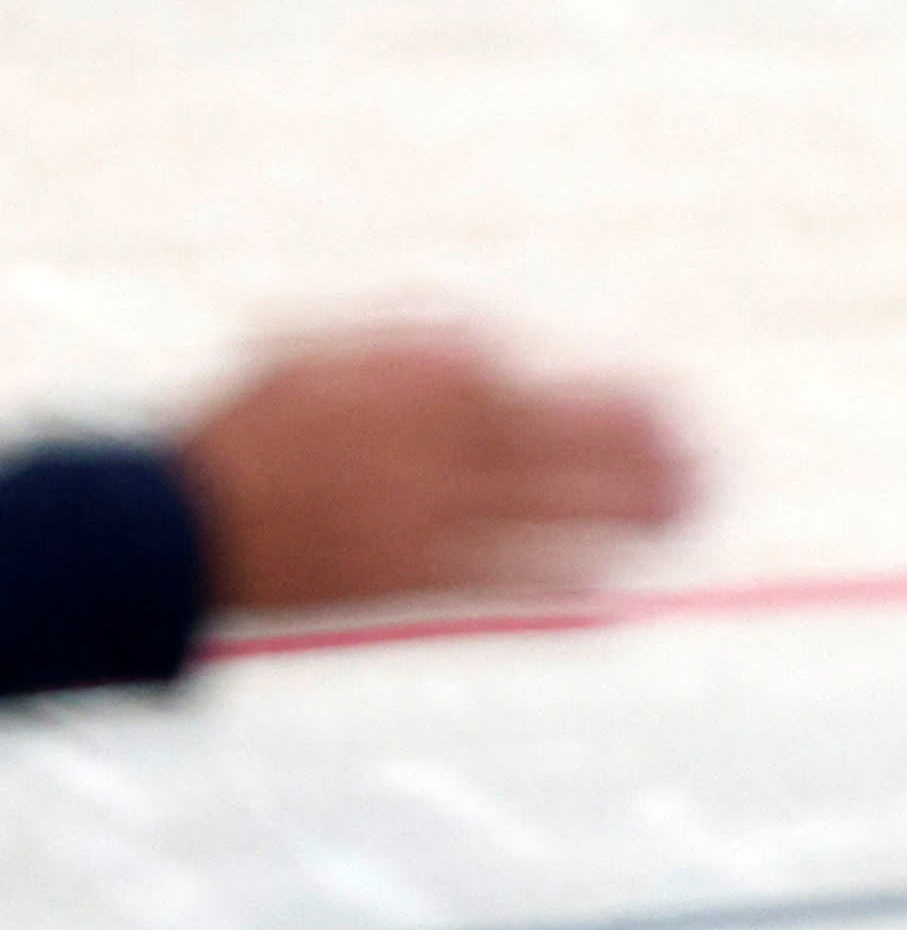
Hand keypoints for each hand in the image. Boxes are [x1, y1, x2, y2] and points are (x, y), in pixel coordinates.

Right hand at [175, 329, 694, 608]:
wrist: (175, 526)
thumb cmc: (251, 433)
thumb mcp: (321, 354)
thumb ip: (410, 343)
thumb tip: (490, 342)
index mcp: (413, 388)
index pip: (541, 392)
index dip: (613, 404)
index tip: (666, 405)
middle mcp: (433, 450)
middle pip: (565, 449)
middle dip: (641, 456)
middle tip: (708, 461)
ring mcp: (425, 519)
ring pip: (549, 514)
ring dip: (626, 516)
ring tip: (689, 514)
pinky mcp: (409, 584)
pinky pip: (499, 584)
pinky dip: (559, 585)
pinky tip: (612, 586)